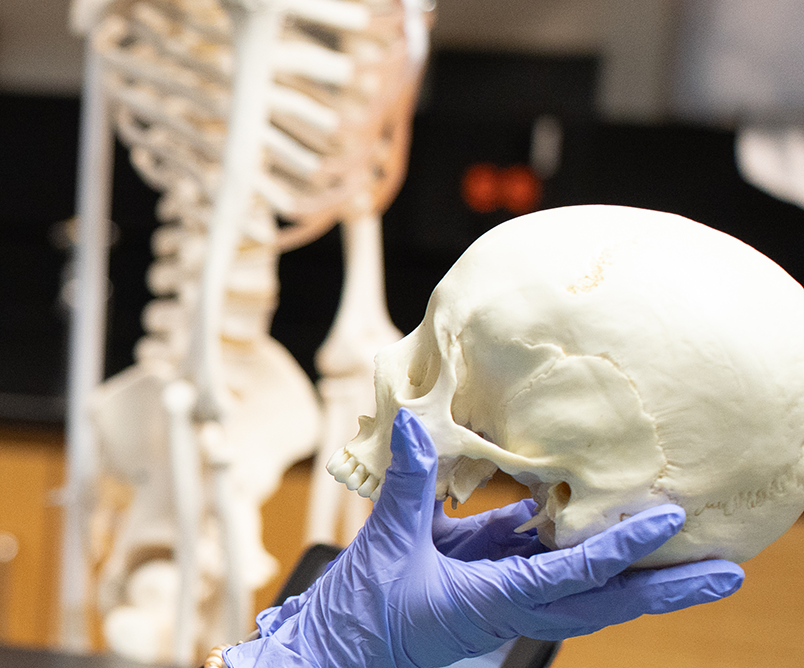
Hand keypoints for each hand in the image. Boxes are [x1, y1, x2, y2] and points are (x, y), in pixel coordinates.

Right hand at [228, 409, 744, 667]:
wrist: (339, 654)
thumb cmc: (362, 612)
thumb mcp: (386, 543)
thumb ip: (410, 483)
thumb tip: (415, 424)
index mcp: (490, 603)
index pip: (571, 574)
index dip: (619, 547)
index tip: (664, 523)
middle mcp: (513, 610)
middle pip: (607, 603)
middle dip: (668, 589)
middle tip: (729, 572)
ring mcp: (509, 604)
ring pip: (590, 592)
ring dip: (643, 577)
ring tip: (694, 555)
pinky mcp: (495, 593)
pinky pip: (554, 573)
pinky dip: (590, 556)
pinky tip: (615, 529)